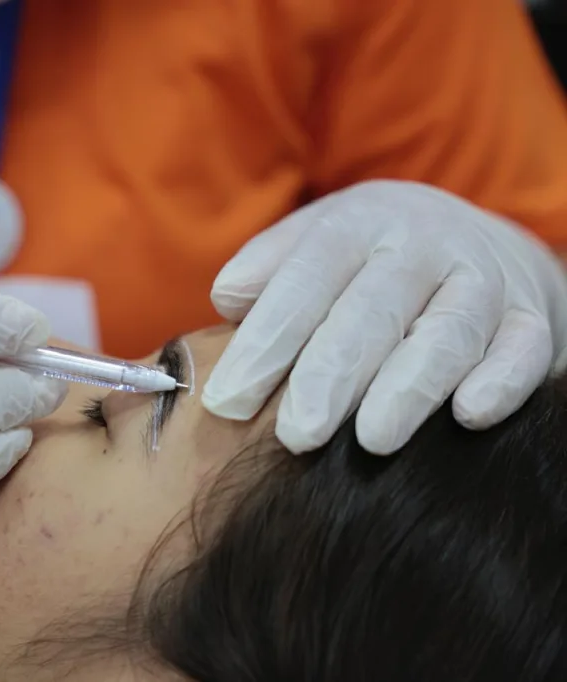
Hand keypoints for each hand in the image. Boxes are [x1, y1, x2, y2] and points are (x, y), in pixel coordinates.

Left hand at [201, 180, 566, 454]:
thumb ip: (267, 269)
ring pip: (449, 332)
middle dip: (330, 375)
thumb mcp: (315, 244)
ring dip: (410, 386)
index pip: (305, 279)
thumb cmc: (368, 262)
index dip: (267, 341)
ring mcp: (483, 279)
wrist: (477, 242)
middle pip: (372, 310)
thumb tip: (227, 300)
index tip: (228, 402)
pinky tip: (468, 416)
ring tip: (372, 440)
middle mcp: (424, 244)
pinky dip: (501, 381)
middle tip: (294, 436)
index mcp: (358, 223)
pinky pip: (523, 350)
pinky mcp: (531, 319)